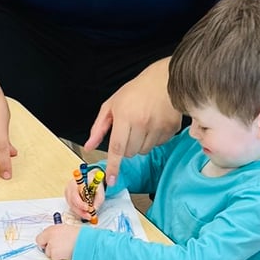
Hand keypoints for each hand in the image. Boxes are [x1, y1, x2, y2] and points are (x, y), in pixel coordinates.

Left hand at [36, 221, 81, 259]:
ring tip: (66, 250)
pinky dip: (60, 259)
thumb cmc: (81, 236)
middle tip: (56, 249)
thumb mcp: (67, 230)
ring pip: (48, 253)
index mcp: (53, 228)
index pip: (40, 236)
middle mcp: (50, 235)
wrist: (86, 242)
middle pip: (41, 244)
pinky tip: (67, 254)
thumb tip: (55, 240)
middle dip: (47, 247)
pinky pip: (54, 259)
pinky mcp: (54, 253)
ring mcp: (51, 245)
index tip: (48, 243)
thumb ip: (58, 234)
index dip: (44, 241)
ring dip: (55, 254)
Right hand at [64, 175, 101, 220]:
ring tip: (89, 216)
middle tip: (89, 216)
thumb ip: (98, 198)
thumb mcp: (99, 188)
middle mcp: (69, 189)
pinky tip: (86, 213)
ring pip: (72, 207)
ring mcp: (68, 195)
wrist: (90, 179)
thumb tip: (95, 209)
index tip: (87, 208)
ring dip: (81, 213)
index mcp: (75, 183)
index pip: (74, 195)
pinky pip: (73, 208)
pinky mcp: (70, 200)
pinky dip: (80, 212)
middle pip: (72, 203)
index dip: (80, 203)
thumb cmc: (94, 183)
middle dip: (81, 211)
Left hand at [84, 58, 179, 185]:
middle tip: (128, 131)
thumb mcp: (112, 105)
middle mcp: (142, 123)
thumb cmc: (136, 91)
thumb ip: (99, 128)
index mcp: (125, 116)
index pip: (117, 148)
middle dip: (126, 147)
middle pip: (130, 153)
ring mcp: (158, 127)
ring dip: (140, 144)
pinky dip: (153, 139)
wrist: (165, 80)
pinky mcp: (170, 129)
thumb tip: (89, 146)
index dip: (114, 166)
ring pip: (143, 151)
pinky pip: (157, 145)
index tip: (111, 180)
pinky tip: (154, 124)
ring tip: (142, 125)